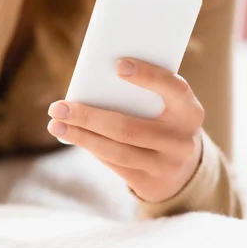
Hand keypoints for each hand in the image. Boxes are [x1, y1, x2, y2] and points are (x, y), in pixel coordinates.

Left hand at [47, 58, 204, 203]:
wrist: (183, 169)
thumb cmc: (164, 122)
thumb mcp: (165, 107)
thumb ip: (143, 95)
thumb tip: (92, 86)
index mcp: (190, 112)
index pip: (174, 89)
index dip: (149, 77)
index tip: (118, 65)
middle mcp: (182, 141)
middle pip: (128, 128)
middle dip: (88, 116)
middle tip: (59, 106)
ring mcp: (166, 166)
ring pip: (116, 150)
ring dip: (81, 136)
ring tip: (56, 124)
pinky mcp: (150, 182)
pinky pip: (114, 163)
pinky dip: (90, 146)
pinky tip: (70, 134)